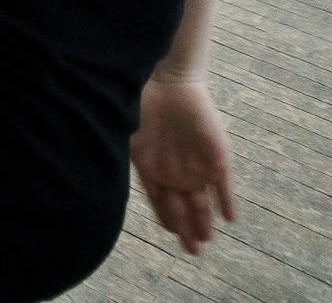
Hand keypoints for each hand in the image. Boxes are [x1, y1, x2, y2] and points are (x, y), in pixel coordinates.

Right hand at [130, 77, 236, 255]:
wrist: (167, 81)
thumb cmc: (140, 105)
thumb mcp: (126, 138)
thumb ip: (125, 163)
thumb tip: (102, 184)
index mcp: (154, 169)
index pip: (162, 203)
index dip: (168, 220)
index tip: (171, 236)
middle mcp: (176, 171)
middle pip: (183, 208)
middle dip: (187, 230)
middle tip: (193, 251)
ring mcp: (197, 165)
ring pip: (203, 202)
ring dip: (204, 222)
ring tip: (205, 240)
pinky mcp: (216, 157)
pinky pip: (224, 185)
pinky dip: (227, 201)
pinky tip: (229, 218)